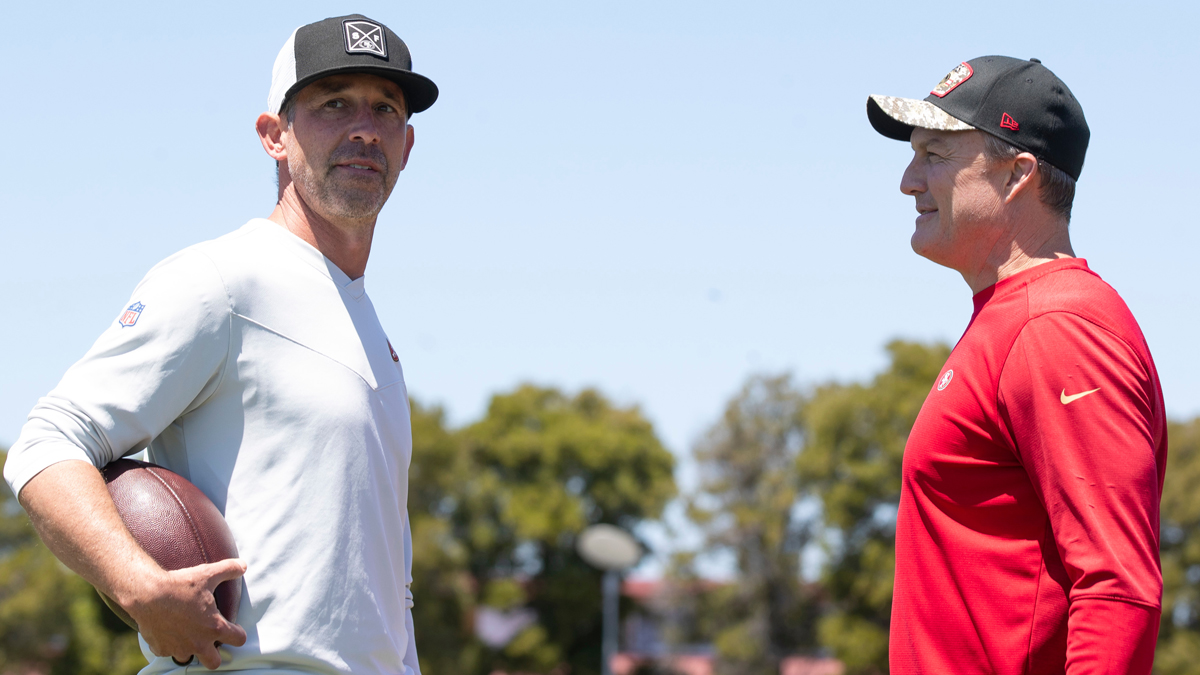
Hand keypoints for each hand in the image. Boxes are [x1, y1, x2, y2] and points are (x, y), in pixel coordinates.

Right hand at [126, 558, 247, 669]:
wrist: (147, 594)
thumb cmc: (180, 585)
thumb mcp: (208, 573)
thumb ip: (229, 569)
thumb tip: (243, 565)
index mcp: (214, 627)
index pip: (239, 640)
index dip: (238, 633)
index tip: (233, 628)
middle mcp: (199, 643)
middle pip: (214, 662)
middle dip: (215, 654)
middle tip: (211, 640)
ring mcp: (179, 648)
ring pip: (189, 658)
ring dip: (189, 649)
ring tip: (187, 633)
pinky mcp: (161, 649)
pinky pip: (168, 652)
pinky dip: (169, 644)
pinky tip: (168, 630)